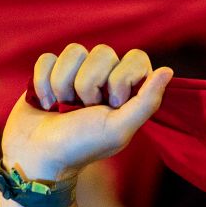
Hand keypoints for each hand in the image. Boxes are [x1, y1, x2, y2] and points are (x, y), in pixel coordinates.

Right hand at [2, 43, 171, 181]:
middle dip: (89, 83)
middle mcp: (105, 78)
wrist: (37, 155)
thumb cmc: (81, 146)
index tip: (112, 104)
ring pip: (74, 51)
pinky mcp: (49, 73)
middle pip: (103, 52)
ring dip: (63, 83)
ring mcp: (77, 74)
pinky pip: (48, 58)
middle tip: (84, 109)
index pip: (136, 58)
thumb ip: (147, 101)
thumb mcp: (119, 128)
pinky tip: (46, 103)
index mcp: (129, 90)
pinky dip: (43, 83)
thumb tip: (168, 71)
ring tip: (62, 107)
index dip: (121, 78)